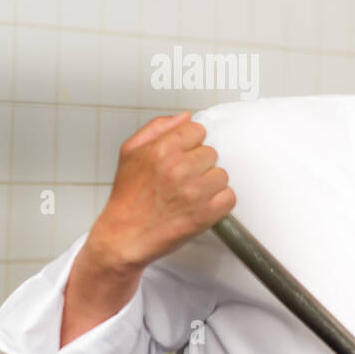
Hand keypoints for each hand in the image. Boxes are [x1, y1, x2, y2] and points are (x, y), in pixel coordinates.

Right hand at [61, 113, 234, 346]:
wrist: (125, 236)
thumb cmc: (128, 196)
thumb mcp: (130, 152)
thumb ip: (158, 128)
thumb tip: (186, 117)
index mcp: (161, 149)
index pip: (197, 130)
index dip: (190, 144)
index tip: (181, 157)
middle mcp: (180, 168)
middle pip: (211, 153)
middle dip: (199, 165)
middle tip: (181, 180)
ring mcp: (196, 191)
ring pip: (222, 174)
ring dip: (210, 184)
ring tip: (189, 194)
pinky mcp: (207, 213)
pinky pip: (230, 197)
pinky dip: (219, 202)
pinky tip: (200, 206)